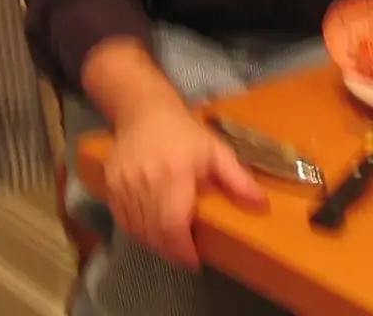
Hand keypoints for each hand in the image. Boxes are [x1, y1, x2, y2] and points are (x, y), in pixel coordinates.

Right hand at [104, 101, 265, 268]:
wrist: (142, 110)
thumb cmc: (183, 131)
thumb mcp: (215, 150)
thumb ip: (238, 178)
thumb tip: (261, 204)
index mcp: (175, 173)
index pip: (172, 224)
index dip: (182, 250)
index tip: (195, 262)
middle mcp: (146, 181)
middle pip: (154, 233)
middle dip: (171, 252)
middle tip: (186, 255)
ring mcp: (124, 184)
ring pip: (137, 230)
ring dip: (155, 244)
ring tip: (172, 244)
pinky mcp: (110, 185)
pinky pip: (122, 221)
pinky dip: (137, 232)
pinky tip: (151, 231)